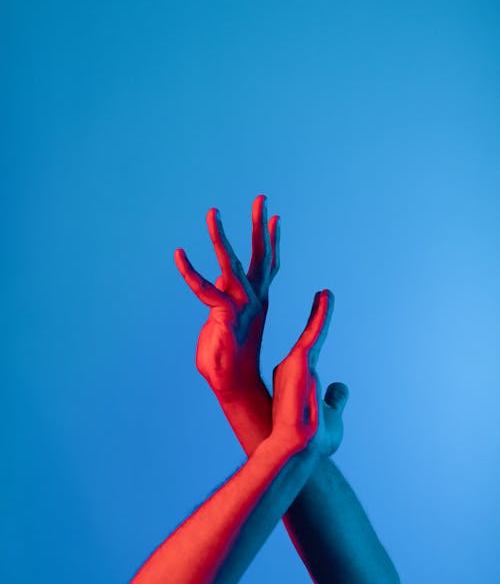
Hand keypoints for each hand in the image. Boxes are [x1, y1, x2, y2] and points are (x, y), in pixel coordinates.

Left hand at [174, 196, 279, 393]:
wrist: (233, 384)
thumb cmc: (227, 357)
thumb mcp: (227, 321)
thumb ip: (224, 300)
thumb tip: (217, 285)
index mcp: (257, 299)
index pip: (267, 264)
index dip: (271, 241)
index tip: (275, 219)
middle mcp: (254, 298)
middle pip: (259, 255)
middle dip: (259, 225)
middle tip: (261, 198)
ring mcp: (242, 305)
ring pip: (231, 263)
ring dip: (220, 236)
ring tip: (213, 212)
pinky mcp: (224, 314)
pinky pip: (204, 288)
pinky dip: (189, 272)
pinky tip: (178, 254)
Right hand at [271, 290, 348, 455]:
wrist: (299, 448)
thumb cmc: (314, 438)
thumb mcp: (330, 414)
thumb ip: (334, 398)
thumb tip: (340, 386)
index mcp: (299, 380)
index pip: (311, 351)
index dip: (316, 333)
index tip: (321, 315)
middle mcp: (294, 369)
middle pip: (311, 336)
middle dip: (318, 315)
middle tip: (325, 294)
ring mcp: (295, 363)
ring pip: (314, 331)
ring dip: (322, 310)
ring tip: (329, 293)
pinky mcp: (299, 359)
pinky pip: (315, 330)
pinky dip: (322, 312)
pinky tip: (327, 296)